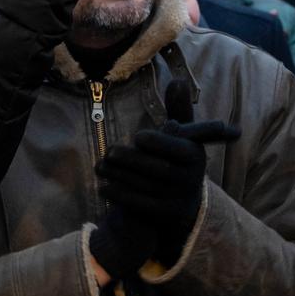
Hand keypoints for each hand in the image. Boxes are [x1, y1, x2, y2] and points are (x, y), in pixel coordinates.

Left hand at [94, 81, 238, 268]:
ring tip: (99, 166)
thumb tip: (178, 80)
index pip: (177, 148)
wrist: (179, 205)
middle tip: (109, 152)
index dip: (157, 142)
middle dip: (129, 159)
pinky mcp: (162, 215)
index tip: (138, 136)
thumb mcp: (181, 136)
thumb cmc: (175, 160)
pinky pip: (136, 203)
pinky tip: (103, 185)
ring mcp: (176, 199)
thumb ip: (178, 110)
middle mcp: (190, 179)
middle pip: (156, 168)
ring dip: (117, 174)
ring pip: (143, 185)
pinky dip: (117, 193)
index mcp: (195, 156)